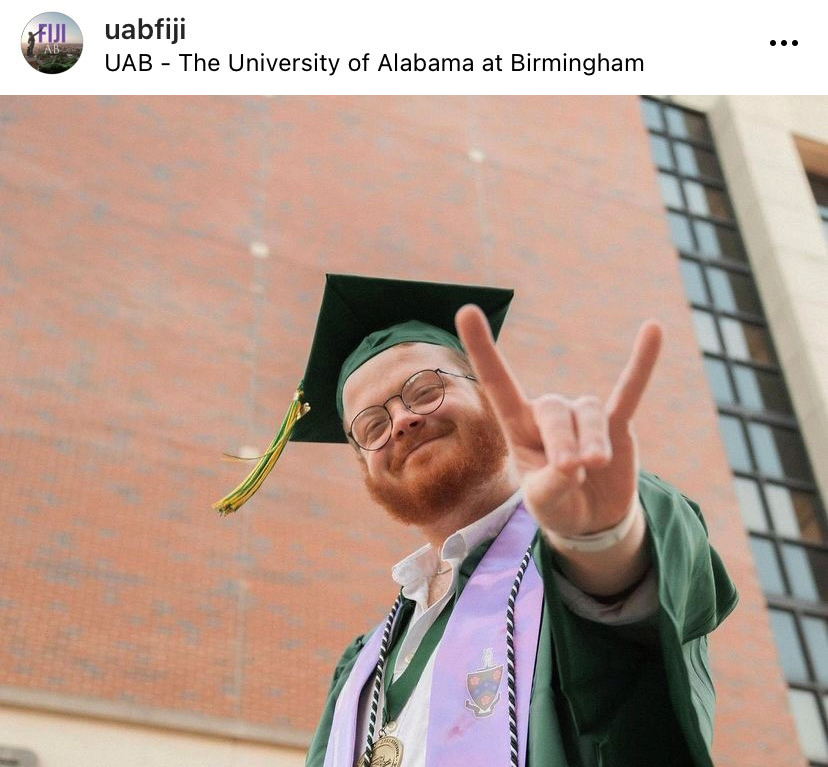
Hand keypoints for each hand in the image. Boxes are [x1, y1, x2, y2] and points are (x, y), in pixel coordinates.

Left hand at [454, 305, 662, 537]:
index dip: (483, 348)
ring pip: (588, 414)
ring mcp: (583, 417)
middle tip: (570, 471)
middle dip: (561, 441)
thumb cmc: (556, 505)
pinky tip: (653, 331)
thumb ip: (551, 486)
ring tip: (595, 466)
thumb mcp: (542, 503)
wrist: (590, 520)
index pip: (497, 382)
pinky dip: (642, 365)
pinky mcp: (617, 424)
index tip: (466, 310)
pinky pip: (629, 391)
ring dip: (591, 442)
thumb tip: (575, 465)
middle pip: (553, 410)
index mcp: (518, 426)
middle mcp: (549, 413)